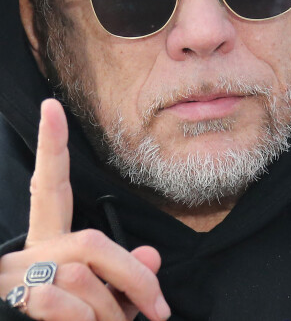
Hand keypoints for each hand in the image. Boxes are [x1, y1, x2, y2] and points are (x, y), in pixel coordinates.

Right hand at [0, 99, 170, 319]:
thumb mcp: (108, 301)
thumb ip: (128, 276)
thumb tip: (152, 256)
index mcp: (48, 242)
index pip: (51, 186)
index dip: (51, 146)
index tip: (51, 105)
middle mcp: (27, 252)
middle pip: (92, 242)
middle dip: (132, 277)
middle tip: (159, 310)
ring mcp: (13, 277)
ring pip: (84, 274)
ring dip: (111, 312)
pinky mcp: (11, 301)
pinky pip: (63, 302)